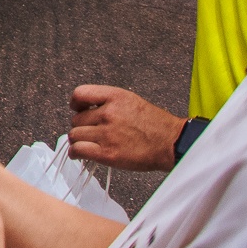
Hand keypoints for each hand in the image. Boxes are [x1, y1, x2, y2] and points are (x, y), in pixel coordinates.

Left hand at [68, 85, 184, 170]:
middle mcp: (108, 113)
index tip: (77, 109)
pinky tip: (79, 154)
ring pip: (75, 135)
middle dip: (81, 126)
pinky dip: (75, 153)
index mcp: (115, 97)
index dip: (75, 103)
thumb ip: (108, 102)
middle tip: (91, 132)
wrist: (171, 143)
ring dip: (78, 140)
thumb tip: (86, 110)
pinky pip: (79, 150)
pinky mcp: (107, 153)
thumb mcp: (131, 101)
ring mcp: (107, 133)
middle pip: (76, 119)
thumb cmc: (156, 125)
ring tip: (85, 143)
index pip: (80, 93)